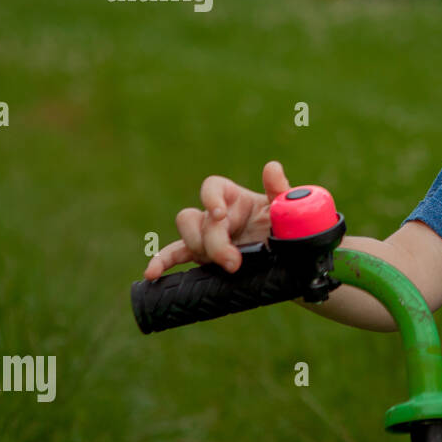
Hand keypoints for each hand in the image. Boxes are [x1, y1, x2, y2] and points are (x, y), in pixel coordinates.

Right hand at [142, 161, 292, 279]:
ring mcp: (206, 235)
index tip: (220, 215)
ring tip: (221, 266)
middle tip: (233, 262)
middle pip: (196, 218)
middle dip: (213, 242)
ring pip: (185, 234)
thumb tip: (272, 167)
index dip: (210, 198)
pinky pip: (176, 255)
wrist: (289, 257)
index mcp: (234, 197)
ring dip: (197, 248)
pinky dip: (162, 262)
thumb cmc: (286, 226)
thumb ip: (280, 190)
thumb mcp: (285, 210)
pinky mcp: (203, 255)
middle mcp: (216, 215)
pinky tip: (152, 274)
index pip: (212, 187)